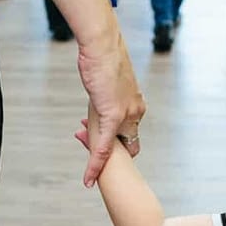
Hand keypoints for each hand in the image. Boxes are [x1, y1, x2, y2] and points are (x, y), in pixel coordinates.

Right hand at [76, 25, 144, 186]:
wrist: (103, 45)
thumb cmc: (103, 57)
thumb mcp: (108, 80)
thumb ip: (108, 95)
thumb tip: (101, 95)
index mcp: (137, 104)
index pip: (130, 133)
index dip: (119, 145)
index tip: (110, 152)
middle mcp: (136, 112)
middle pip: (126, 144)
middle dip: (113, 154)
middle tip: (94, 158)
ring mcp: (126, 116)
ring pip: (114, 147)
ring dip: (101, 157)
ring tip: (88, 165)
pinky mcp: (112, 117)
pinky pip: (103, 148)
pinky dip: (95, 166)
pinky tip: (88, 180)